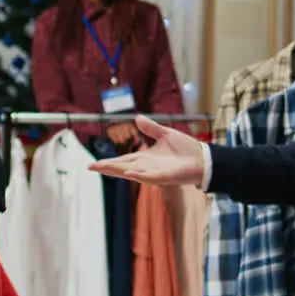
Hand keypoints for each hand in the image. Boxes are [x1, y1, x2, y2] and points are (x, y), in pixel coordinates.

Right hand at [87, 115, 204, 187]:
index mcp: (145, 159)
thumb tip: (137, 118)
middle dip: (107, 168)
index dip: (108, 162)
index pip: (123, 160)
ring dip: (117, 170)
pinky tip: (128, 172)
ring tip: (102, 168)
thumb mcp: (165, 134)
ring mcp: (154, 173)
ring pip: (131, 172)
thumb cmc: (186, 149)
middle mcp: (147, 168)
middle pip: (122, 168)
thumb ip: (151, 128)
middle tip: (90, 167)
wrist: (203, 159)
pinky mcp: (164, 177)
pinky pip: (149, 177)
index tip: (93, 164)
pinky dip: (138, 175)